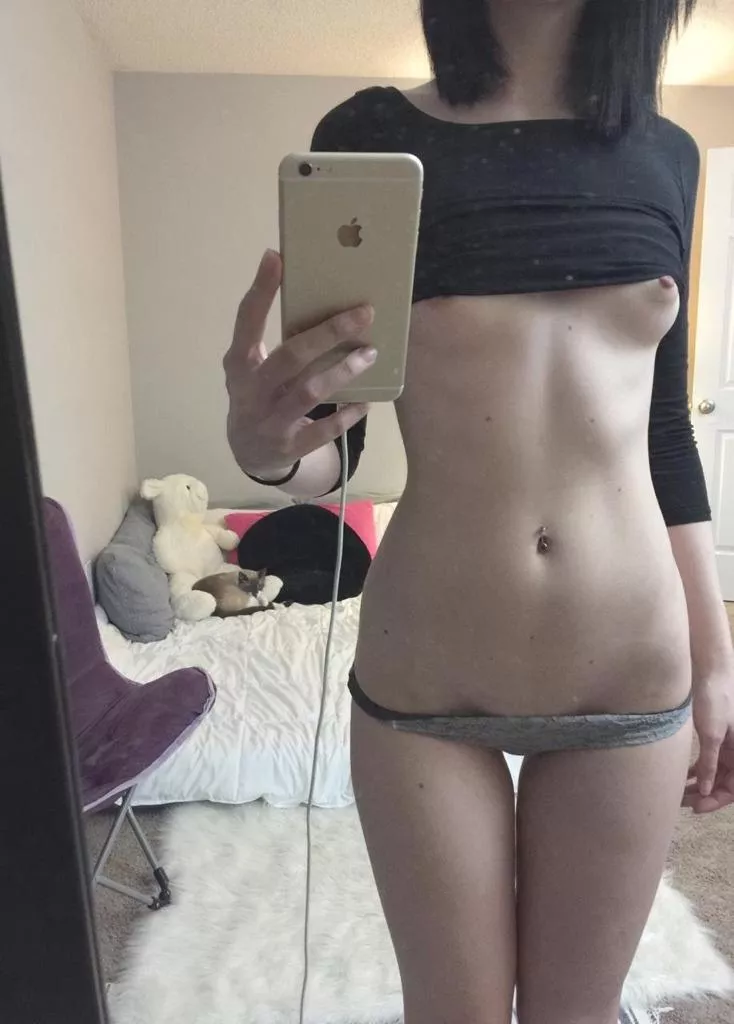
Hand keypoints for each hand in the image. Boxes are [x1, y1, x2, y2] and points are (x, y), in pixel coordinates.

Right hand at [223, 250, 374, 478]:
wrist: (249, 452)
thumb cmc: (258, 394)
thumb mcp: (253, 365)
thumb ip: (273, 337)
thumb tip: (309, 292)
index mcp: (240, 363)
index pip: (247, 321)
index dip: (261, 291)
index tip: (276, 257)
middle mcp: (251, 391)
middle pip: (290, 356)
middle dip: (328, 333)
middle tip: (364, 312)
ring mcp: (270, 421)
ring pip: (310, 391)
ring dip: (343, 371)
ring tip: (370, 353)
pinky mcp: (289, 446)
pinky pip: (323, 429)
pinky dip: (346, 415)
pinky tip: (365, 401)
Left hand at [682, 673, 733, 813]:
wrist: (712, 672)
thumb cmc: (716, 700)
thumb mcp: (712, 734)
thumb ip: (709, 763)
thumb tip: (704, 790)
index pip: (732, 789)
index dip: (715, 801)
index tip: (696, 807)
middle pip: (722, 783)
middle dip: (703, 795)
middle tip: (682, 802)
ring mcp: (727, 746)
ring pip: (713, 773)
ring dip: (698, 784)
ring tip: (678, 792)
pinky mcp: (715, 737)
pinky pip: (708, 760)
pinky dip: (696, 770)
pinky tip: (682, 776)